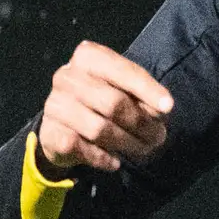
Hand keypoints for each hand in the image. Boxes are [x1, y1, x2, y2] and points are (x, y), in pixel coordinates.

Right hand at [33, 40, 174, 174]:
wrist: (60, 126)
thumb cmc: (98, 100)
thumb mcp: (121, 89)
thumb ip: (140, 95)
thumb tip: (162, 109)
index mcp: (88, 57)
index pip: (122, 71)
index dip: (147, 89)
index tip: (168, 108)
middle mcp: (67, 76)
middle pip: (113, 103)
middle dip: (141, 123)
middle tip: (158, 138)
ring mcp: (55, 104)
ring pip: (99, 129)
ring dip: (126, 144)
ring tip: (141, 151)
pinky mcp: (50, 132)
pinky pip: (82, 148)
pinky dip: (102, 158)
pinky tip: (115, 161)